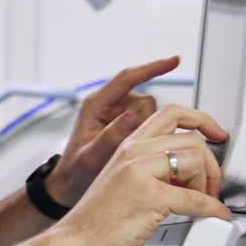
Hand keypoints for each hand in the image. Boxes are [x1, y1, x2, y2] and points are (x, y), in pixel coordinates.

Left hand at [46, 57, 180, 208]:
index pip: (126, 78)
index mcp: (95, 105)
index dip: (152, 68)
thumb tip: (132, 116)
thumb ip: (110, 137)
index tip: (175, 61)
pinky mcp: (126, 124)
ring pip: (151, 113)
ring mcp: (119, 114)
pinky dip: (151, 135)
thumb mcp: (90, 158)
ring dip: (149, 131)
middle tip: (135, 147)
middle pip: (145, 100)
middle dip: (148, 122)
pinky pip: (149, 123)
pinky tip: (139, 151)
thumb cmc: (75, 171)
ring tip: (131, 152)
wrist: (70, 184)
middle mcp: (109, 105)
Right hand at [53, 104, 232, 245]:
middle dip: (211, 164)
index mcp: (128, 146)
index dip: (202, 120)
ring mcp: (140, 172)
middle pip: (192, 139)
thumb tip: (186, 175)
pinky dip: (212, 208)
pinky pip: (196, 198)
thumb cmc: (95, 221)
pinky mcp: (150, 197)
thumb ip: (149, 170)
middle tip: (210, 186)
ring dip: (208, 185)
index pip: (172, 114)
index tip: (217, 134)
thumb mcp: (121, 181)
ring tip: (202, 202)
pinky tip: (214, 215)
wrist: (73, 243)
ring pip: (196, 160)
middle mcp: (133, 152)